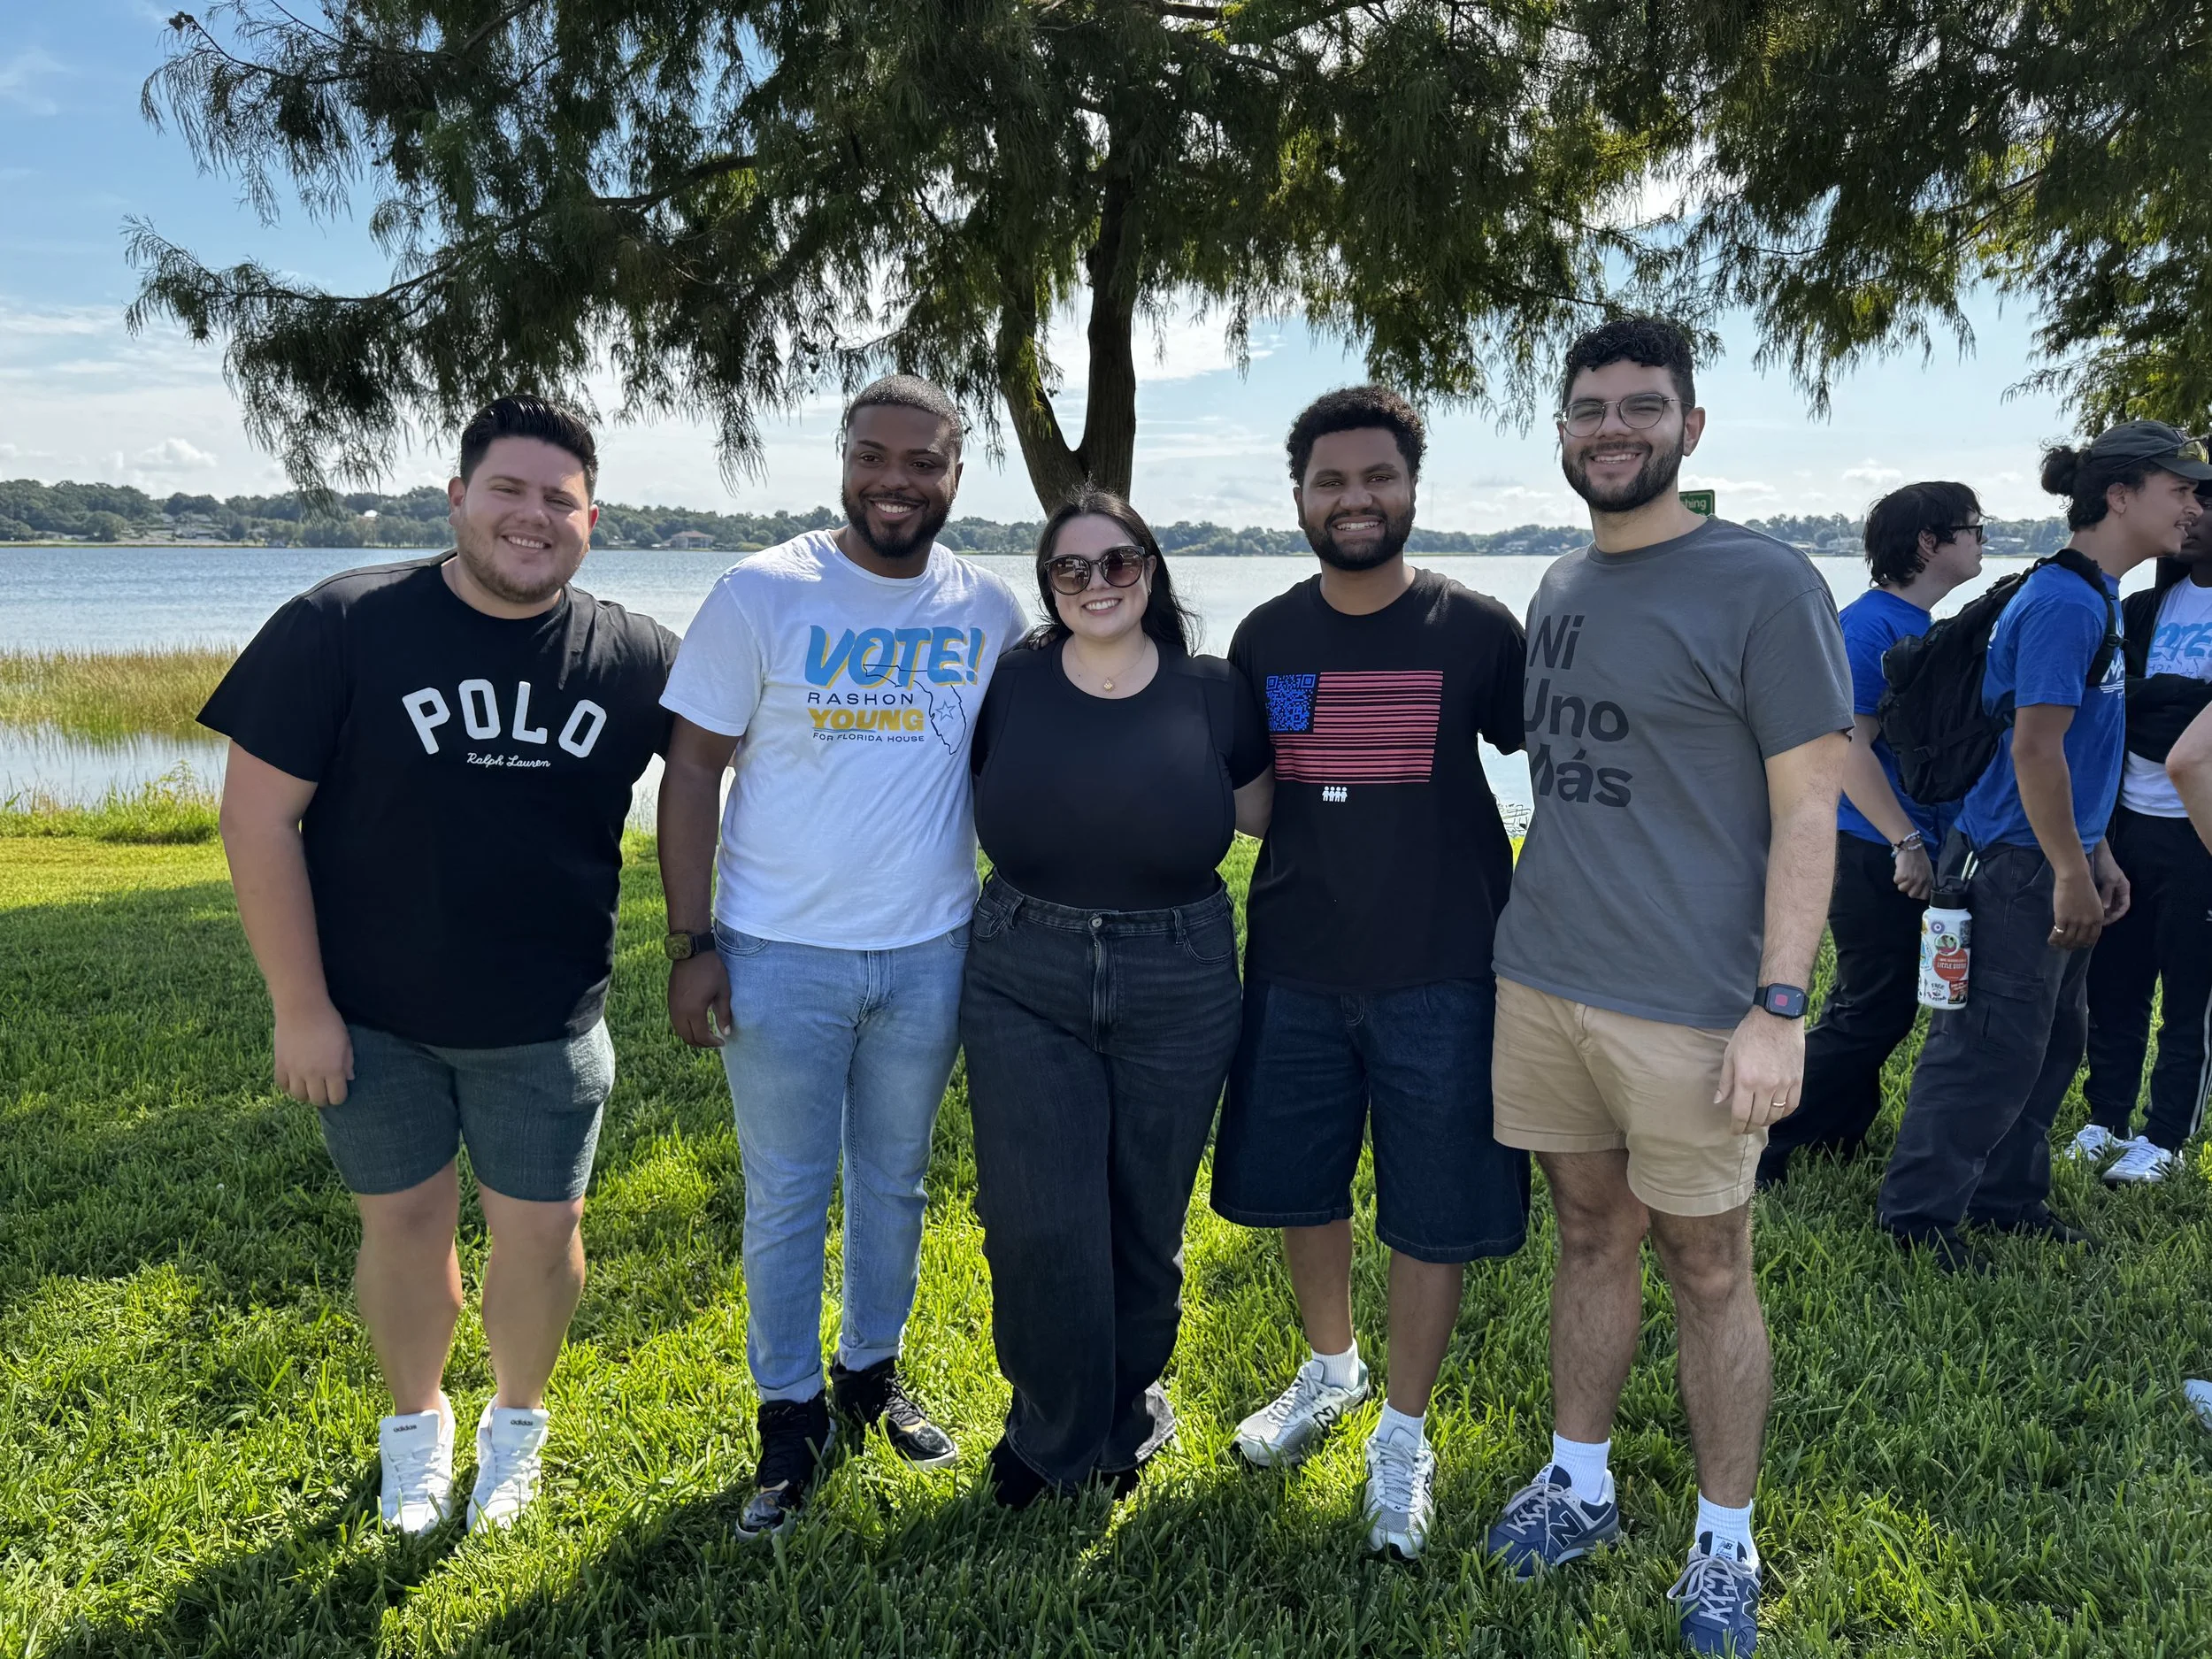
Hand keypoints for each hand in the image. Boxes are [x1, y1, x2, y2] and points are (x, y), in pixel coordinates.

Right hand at [273, 999, 353, 1106]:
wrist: (302, 1007)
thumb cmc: (329, 1022)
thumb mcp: (345, 1041)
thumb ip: (348, 1062)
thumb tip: (349, 1079)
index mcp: (333, 1069)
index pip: (337, 1097)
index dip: (340, 1097)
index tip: (339, 1092)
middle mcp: (313, 1074)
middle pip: (318, 1100)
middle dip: (324, 1099)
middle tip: (325, 1092)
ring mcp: (295, 1070)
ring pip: (299, 1096)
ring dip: (306, 1095)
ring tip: (310, 1087)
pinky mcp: (280, 1064)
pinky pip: (282, 1085)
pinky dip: (289, 1087)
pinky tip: (295, 1081)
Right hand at [669, 950, 731, 1048]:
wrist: (691, 951)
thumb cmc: (710, 969)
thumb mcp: (723, 991)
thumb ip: (724, 1013)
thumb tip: (726, 1033)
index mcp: (694, 1010)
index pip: (701, 1036)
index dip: (712, 1043)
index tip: (722, 1041)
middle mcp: (680, 1012)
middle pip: (688, 1038)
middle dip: (702, 1044)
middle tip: (714, 1041)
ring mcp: (673, 1006)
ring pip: (680, 1031)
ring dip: (692, 1037)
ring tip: (706, 1035)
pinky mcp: (670, 1000)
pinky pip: (676, 1022)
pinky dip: (685, 1028)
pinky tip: (696, 1024)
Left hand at [1714, 1007, 1804, 1133]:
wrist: (1778, 1018)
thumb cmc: (1750, 1034)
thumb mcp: (1730, 1055)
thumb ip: (1725, 1081)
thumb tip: (1719, 1101)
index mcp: (1746, 1080)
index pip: (1741, 1114)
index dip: (1737, 1127)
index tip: (1734, 1131)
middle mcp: (1766, 1086)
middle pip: (1758, 1118)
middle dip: (1749, 1126)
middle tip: (1744, 1127)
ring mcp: (1784, 1084)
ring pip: (1776, 1114)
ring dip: (1766, 1121)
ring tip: (1758, 1120)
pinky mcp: (1797, 1080)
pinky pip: (1792, 1105)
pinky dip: (1784, 1113)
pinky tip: (1776, 1112)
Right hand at [1891, 843, 1933, 901]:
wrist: (1911, 847)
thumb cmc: (1919, 858)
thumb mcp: (1927, 870)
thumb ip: (1925, 881)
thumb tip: (1920, 890)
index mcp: (1929, 880)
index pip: (1924, 896)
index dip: (1918, 893)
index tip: (1914, 888)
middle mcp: (1921, 881)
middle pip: (1912, 895)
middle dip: (1908, 889)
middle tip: (1907, 880)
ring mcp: (1912, 879)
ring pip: (1902, 889)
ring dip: (1901, 882)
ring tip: (1903, 873)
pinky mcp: (1903, 875)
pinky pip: (1896, 881)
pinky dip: (1896, 876)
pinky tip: (1900, 869)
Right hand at [2050, 868, 2105, 950]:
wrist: (2074, 877)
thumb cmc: (2084, 885)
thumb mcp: (2094, 902)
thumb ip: (2091, 914)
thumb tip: (2083, 923)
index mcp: (2098, 918)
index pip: (2093, 937)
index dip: (2086, 943)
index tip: (2080, 945)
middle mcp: (2088, 922)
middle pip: (2080, 940)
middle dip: (2074, 945)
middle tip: (2067, 947)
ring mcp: (2075, 921)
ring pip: (2069, 938)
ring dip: (2063, 944)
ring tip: (2058, 945)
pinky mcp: (2062, 918)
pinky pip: (2058, 933)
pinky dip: (2054, 939)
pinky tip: (2050, 941)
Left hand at [2092, 839, 2130, 925]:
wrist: (2093, 852)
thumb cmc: (2104, 865)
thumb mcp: (2109, 880)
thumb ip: (2107, 894)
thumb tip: (2104, 908)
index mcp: (2123, 889)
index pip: (2124, 906)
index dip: (2117, 915)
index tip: (2107, 920)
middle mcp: (2116, 891)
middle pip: (2114, 908)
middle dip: (2107, 916)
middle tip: (2096, 922)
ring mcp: (2107, 890)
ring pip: (2105, 906)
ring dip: (2099, 913)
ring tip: (2090, 919)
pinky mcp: (2097, 889)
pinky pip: (2097, 901)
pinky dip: (2093, 907)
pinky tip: (2086, 911)